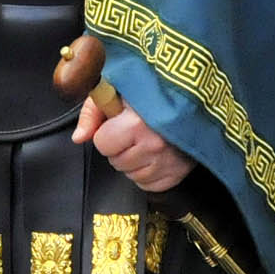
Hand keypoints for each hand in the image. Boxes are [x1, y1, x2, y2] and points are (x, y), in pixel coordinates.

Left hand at [72, 97, 195, 192]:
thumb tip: (79, 137)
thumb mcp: (119, 88)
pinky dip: (149, 173)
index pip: (102, 143)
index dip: (107, 133)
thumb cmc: (155, 88)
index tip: (119, 122)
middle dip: (121, 147)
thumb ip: (93, 111)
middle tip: (136, 129)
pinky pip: (149, 185)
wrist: (195, 95)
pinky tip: (156, 154)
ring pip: (131, 175)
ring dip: (135, 161)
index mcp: (136, 123)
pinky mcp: (179, 173)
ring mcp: (168, 162)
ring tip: (148, 139)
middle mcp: (153, 146)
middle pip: (116, 161)